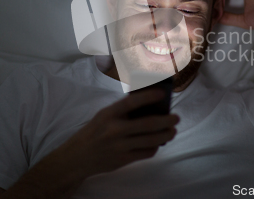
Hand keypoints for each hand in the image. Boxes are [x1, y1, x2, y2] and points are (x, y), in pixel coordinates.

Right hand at [52, 88, 178, 177]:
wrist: (77, 157)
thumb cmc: (95, 132)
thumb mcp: (104, 116)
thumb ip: (123, 111)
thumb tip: (150, 106)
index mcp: (109, 114)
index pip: (132, 102)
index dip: (149, 96)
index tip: (162, 93)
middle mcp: (114, 129)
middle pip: (148, 124)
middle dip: (166, 120)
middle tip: (176, 118)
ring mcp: (119, 146)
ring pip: (151, 140)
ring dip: (166, 135)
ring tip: (172, 131)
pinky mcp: (123, 159)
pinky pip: (146, 152)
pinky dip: (155, 147)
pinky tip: (158, 143)